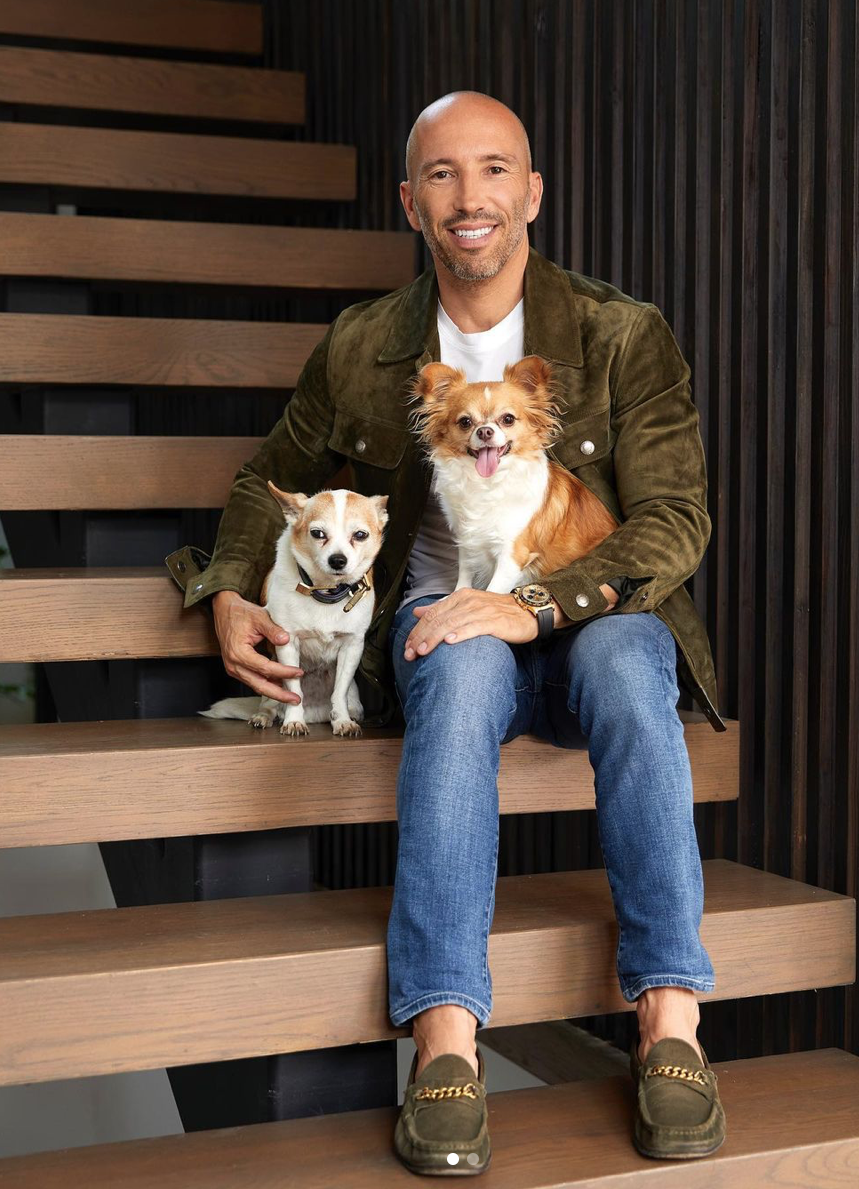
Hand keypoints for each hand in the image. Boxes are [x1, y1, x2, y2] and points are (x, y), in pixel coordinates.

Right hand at [212, 590, 303, 703]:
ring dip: (274, 691)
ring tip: (291, 695)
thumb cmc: (240, 613)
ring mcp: (234, 668)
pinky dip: (267, 684)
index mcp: (238, 653)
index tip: (298, 672)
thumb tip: (286, 641)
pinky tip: (280, 684)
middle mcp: (234, 665)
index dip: (283, 672)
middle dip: (279, 694)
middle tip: (295, 699)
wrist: (224, 610)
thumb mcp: (259, 617)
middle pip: (259, 685)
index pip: (265, 668)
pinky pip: (253, 680)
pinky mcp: (236, 668)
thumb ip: (273, 630)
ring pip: (256, 685)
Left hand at [403, 583, 621, 660]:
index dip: (417, 632)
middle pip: (438, 620)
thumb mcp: (467, 608)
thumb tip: (419, 613)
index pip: (432, 615)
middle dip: (421, 638)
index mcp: (459, 598)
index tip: (406, 649)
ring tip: (423, 651)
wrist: (529, 611)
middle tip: (409, 655)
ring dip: (435, 638)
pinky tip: (450, 642)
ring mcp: (481, 610)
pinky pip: (475, 627)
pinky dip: (461, 634)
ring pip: (452, 624)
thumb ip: (443, 610)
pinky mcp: (495, 621)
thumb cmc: (498, 613)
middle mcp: (468, 602)